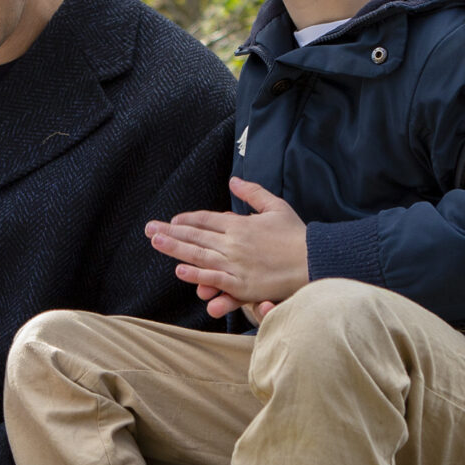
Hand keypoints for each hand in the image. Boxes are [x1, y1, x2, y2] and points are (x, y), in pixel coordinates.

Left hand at [147, 177, 309, 318]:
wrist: (315, 260)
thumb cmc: (297, 234)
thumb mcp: (276, 206)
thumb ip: (253, 193)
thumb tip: (234, 179)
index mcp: (240, 224)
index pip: (207, 220)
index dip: (188, 220)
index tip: (173, 221)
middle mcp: (233, 242)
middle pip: (196, 236)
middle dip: (170, 232)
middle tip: (149, 229)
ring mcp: (236, 264)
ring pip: (198, 255)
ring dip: (174, 248)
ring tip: (156, 242)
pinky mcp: (242, 285)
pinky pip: (215, 278)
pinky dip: (196, 274)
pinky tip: (179, 270)